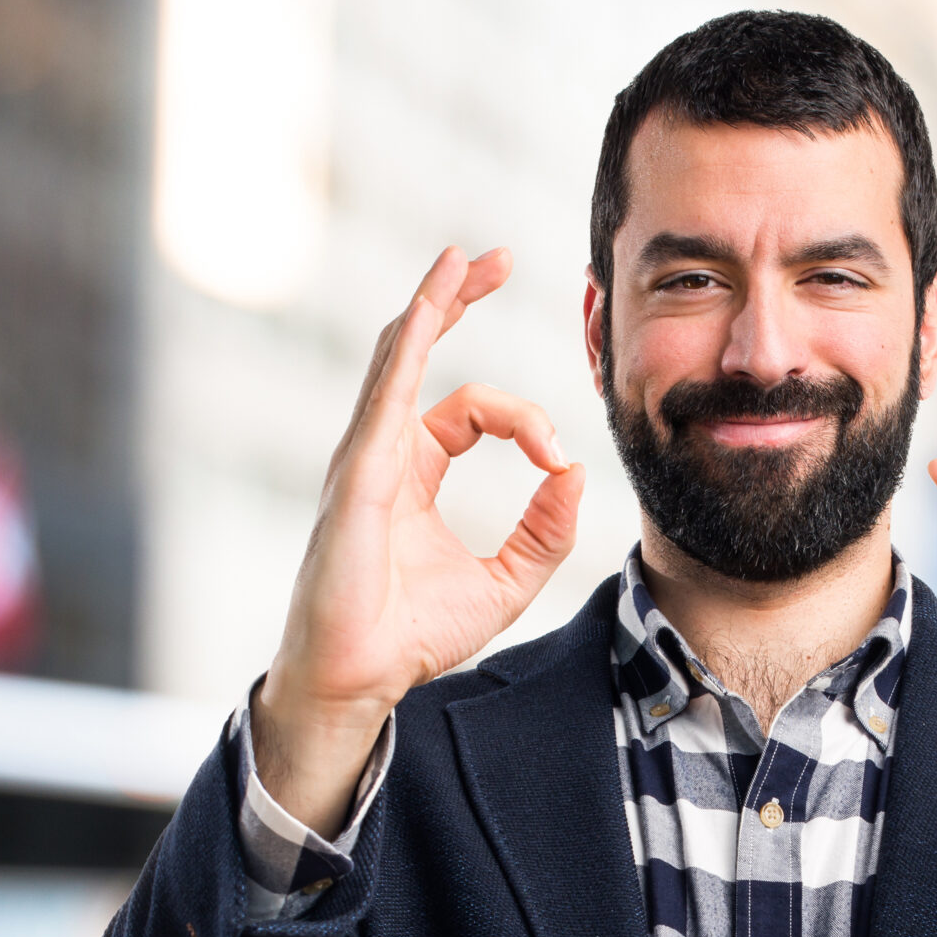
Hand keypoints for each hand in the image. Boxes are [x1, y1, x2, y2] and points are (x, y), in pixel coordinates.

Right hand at [255, 246, 586, 830]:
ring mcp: (363, 457)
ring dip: (433, 303)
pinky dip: (412, 346)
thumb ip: (547, 530)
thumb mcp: (507, 580)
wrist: (361, 678)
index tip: (558, 460)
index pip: (473, 410)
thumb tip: (578, 473)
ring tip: (461, 258)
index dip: (528, 422)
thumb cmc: (413, 633)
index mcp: (412, 468)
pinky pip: (388, 395)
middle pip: (420, 352)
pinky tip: (432, 306)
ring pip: (399, 357)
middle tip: (495, 258)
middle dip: (457, 299)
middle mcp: (382, 451)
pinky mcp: (359, 474)